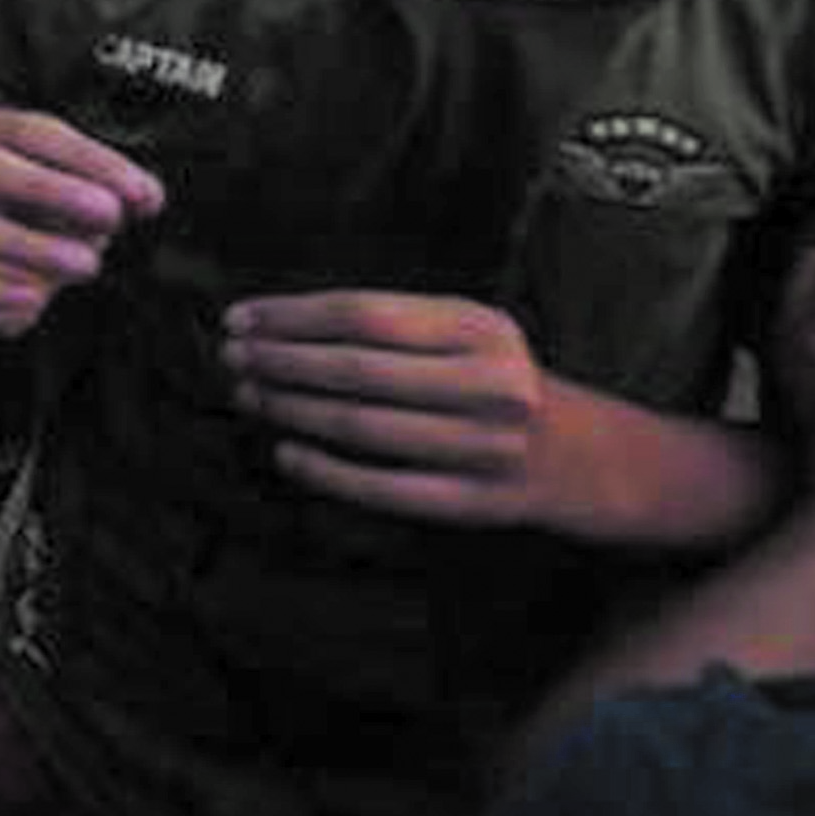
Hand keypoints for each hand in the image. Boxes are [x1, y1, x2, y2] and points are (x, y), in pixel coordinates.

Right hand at [0, 107, 157, 338]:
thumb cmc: (15, 212)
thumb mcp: (63, 192)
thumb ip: (105, 192)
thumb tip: (145, 198)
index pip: (33, 131)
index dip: (90, 160)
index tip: (141, 194)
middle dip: (48, 191)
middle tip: (108, 220)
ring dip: (27, 249)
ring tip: (81, 267)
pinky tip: (32, 303)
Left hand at [221, 291, 586, 524]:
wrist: (582, 454)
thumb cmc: (492, 378)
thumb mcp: (464, 331)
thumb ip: (390, 322)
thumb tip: (277, 323)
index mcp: (481, 328)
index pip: (364, 314)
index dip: (291, 316)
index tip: (238, 318)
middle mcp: (490, 384)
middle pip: (357, 369)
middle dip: (281, 361)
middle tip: (231, 358)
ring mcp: (487, 446)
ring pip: (363, 426)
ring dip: (292, 410)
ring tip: (248, 396)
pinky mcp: (477, 501)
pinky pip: (385, 488)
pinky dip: (326, 471)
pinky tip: (285, 452)